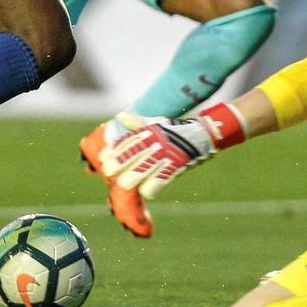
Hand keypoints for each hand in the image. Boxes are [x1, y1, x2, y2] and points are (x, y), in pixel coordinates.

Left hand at [100, 104, 245, 198]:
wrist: (202, 134)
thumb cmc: (175, 131)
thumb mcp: (156, 124)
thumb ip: (137, 123)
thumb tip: (121, 115)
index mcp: (146, 132)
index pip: (121, 144)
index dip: (109, 154)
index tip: (104, 161)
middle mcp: (152, 143)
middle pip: (124, 161)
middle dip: (115, 171)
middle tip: (115, 177)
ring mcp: (162, 155)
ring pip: (135, 175)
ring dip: (130, 183)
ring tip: (128, 185)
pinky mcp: (174, 167)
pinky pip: (155, 184)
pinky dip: (149, 190)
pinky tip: (148, 190)